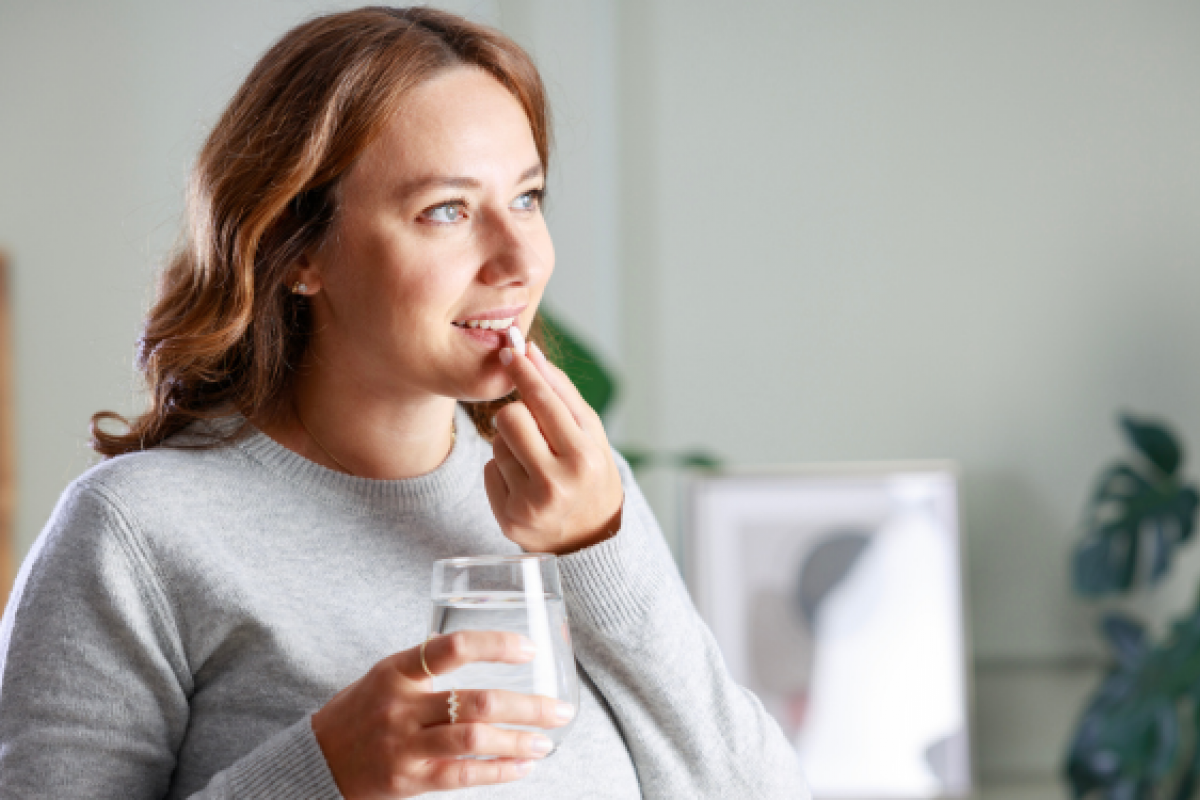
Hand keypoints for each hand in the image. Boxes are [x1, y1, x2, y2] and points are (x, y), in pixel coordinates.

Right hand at [312, 631, 574, 798]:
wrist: (316, 760)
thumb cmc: (362, 710)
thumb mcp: (386, 675)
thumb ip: (429, 666)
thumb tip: (490, 650)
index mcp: (397, 670)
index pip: (451, 648)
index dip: (495, 645)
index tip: (529, 650)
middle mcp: (401, 706)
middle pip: (476, 703)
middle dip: (527, 707)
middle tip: (560, 709)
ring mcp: (404, 746)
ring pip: (473, 741)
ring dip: (518, 742)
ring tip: (546, 741)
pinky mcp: (408, 780)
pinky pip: (462, 776)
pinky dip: (498, 772)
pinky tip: (521, 766)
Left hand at [485, 341, 624, 554]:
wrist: (590, 538)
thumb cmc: (592, 474)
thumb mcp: (591, 433)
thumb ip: (561, 392)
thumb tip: (530, 352)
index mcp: (583, 458)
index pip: (543, 402)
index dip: (524, 372)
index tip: (510, 351)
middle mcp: (556, 484)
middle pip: (510, 417)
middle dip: (519, 415)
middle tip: (535, 428)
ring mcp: (529, 505)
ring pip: (496, 443)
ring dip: (512, 445)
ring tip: (536, 463)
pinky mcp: (507, 518)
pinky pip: (489, 470)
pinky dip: (504, 470)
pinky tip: (526, 483)